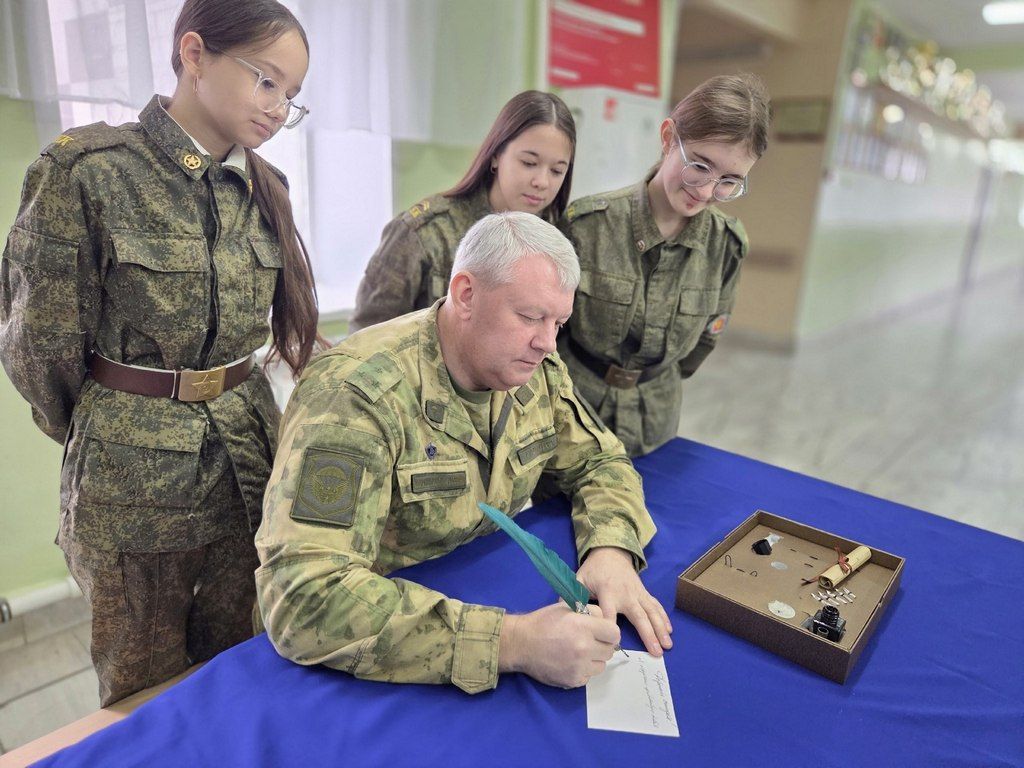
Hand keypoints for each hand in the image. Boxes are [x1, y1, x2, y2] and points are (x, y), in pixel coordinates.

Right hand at [498, 603, 618, 687]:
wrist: (521, 644)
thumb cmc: (543, 622)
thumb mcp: (566, 607)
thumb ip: (590, 611)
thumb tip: (606, 620)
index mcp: (584, 627)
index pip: (615, 634)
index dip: (609, 632)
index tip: (601, 631)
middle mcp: (584, 649)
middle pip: (610, 651)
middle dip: (602, 645)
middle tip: (588, 641)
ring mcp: (579, 667)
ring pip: (601, 666)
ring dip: (594, 659)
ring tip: (578, 652)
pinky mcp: (573, 681)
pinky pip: (588, 676)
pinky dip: (583, 670)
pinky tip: (570, 662)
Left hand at [576, 546, 672, 655]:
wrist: (611, 552)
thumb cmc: (594, 570)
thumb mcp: (579, 579)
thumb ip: (572, 596)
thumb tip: (562, 614)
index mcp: (608, 592)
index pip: (609, 613)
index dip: (611, 628)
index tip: (614, 644)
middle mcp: (626, 594)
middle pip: (638, 616)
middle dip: (648, 634)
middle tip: (656, 652)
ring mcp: (638, 593)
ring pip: (651, 612)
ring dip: (660, 629)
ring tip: (667, 645)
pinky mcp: (644, 592)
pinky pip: (656, 606)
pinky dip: (664, 618)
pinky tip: (669, 631)